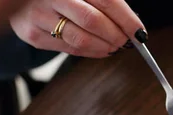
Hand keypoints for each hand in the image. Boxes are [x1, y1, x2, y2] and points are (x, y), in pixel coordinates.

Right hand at [10, 0, 145, 57]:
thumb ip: (104, 0)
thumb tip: (130, 23)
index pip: (107, 0)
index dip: (126, 19)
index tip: (139, 32)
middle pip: (93, 21)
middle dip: (116, 35)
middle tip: (126, 41)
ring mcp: (40, 15)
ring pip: (81, 39)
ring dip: (104, 47)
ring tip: (114, 46)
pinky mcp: (33, 34)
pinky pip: (68, 49)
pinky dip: (90, 52)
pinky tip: (100, 49)